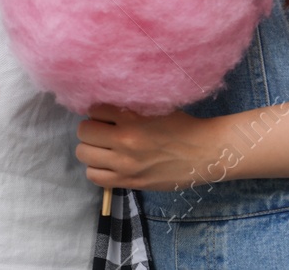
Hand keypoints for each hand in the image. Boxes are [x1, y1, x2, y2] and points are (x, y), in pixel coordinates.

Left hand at [75, 104, 222, 191]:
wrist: (204, 153)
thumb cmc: (181, 126)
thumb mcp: (154, 107)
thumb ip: (128, 107)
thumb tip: (101, 106)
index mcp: (131, 118)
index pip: (94, 109)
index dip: (99, 111)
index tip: (107, 115)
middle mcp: (125, 141)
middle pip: (84, 132)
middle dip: (91, 128)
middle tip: (103, 130)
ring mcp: (125, 164)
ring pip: (84, 154)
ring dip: (91, 148)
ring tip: (104, 147)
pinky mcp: (130, 182)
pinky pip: (94, 176)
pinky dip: (96, 168)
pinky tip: (108, 163)